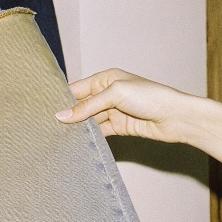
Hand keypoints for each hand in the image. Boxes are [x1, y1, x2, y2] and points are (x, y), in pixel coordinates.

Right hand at [58, 68, 212, 144]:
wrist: (176, 118)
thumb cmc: (151, 97)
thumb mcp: (116, 94)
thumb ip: (88, 106)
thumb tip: (62, 115)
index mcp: (106, 78)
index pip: (77, 88)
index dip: (62, 98)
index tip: (45, 109)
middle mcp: (108, 94)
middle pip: (81, 106)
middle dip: (68, 115)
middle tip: (48, 126)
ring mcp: (114, 112)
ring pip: (89, 121)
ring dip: (78, 128)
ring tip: (59, 136)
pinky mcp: (120, 127)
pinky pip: (100, 132)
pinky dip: (90, 137)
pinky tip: (78, 143)